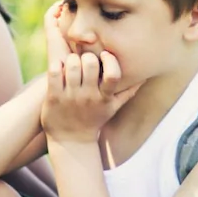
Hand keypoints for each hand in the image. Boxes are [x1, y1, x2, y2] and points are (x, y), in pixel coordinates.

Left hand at [41, 4, 138, 143]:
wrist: (70, 140)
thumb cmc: (93, 120)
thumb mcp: (112, 109)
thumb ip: (128, 92)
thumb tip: (144, 77)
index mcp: (104, 97)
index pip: (113, 75)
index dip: (110, 60)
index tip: (105, 55)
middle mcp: (88, 96)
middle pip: (90, 63)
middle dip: (88, 56)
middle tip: (84, 58)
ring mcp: (70, 96)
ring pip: (72, 65)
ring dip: (71, 59)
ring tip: (72, 63)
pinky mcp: (53, 96)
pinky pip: (54, 73)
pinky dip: (56, 66)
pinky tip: (59, 67)